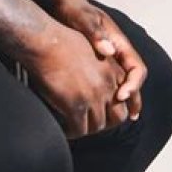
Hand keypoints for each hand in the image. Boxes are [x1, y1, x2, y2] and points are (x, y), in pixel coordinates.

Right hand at [25, 22, 130, 138]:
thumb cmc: (59, 38)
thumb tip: (96, 77)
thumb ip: (100, 65)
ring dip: (86, 128)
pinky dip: (72, 133)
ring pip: (97, 126)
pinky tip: (63, 128)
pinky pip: (79, 130)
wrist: (43, 39)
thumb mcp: (90, 47)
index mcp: (113, 69)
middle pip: (117, 117)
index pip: (128, 98)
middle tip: (90, 122)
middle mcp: (108, 85)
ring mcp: (93, 97)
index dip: (120, 110)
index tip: (111, 118)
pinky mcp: (76, 105)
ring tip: (73, 126)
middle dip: (105, 122)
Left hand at [51, 0, 146, 120]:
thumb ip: (94, 33)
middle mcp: (118, 52)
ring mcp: (108, 58)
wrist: (64, 4)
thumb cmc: (74, 10)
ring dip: (125, 100)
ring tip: (123, 118)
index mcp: (119, 43)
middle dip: (134, 98)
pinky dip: (109, 95)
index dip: (133, 84)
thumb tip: (108, 50)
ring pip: (123, 82)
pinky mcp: (96, 62)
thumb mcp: (83, 18)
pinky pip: (109, 82)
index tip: (121, 96)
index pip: (137, 68)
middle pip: (133, 79)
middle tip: (130, 117)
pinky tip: (100, 107)